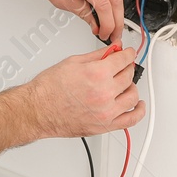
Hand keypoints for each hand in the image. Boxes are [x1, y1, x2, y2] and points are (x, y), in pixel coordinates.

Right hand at [28, 46, 144, 138]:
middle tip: (122, 66)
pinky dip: (138, 112)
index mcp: (97, 74)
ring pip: (133, 96)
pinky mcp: (104, 126)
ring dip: (132, 87)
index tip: (128, 53)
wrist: (37, 110)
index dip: (127, 53)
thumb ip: (98, 55)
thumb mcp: (73, 62)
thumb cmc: (49, 89)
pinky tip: (138, 105)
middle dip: (127, 68)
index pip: (123, 60)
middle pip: (129, 76)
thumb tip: (113, 50)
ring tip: (125, 84)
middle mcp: (104, 93)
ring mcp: (106, 111)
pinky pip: (130, 120)